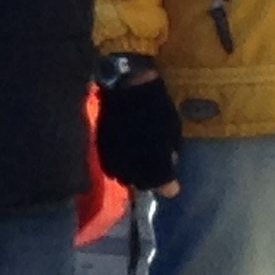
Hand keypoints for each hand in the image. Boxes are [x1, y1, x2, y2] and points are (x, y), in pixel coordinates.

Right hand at [95, 67, 182, 196]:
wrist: (125, 87)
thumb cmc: (154, 106)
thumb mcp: (172, 127)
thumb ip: (172, 148)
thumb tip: (171, 160)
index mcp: (155, 162)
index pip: (165, 187)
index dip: (169, 186)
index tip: (171, 184)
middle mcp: (133, 167)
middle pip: (141, 185)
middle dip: (148, 180)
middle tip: (153, 170)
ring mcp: (115, 160)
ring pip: (123, 177)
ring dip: (132, 174)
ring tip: (137, 163)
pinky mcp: (101, 151)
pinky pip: (111, 165)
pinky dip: (118, 164)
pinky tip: (123, 154)